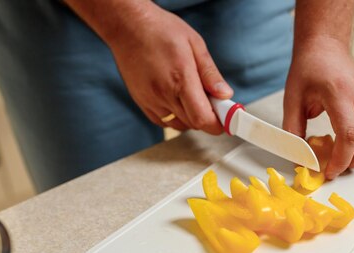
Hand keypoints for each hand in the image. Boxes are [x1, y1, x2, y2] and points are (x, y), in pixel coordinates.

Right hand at [105, 3, 232, 133]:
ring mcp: (151, 100)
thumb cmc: (160, 30)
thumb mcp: (194, 44)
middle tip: (212, 100)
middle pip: (194, 123)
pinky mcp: (141, 102)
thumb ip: (210, 74)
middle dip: (208, 117)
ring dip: (191, 117)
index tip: (226, 119)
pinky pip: (164, 122)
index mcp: (181, 79)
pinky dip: (175, 117)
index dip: (217, 124)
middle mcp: (164, 94)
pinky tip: (177, 100)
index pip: (203, 118)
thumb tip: (225, 95)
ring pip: (180, 125)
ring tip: (192, 96)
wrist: (127, 26)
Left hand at [283, 37, 353, 178]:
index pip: (350, 133)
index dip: (341, 159)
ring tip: (346, 159)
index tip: (330, 171)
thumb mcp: (292, 98)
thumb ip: (293, 129)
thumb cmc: (309, 67)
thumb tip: (298, 156)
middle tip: (337, 168)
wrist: (325, 44)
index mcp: (339, 93)